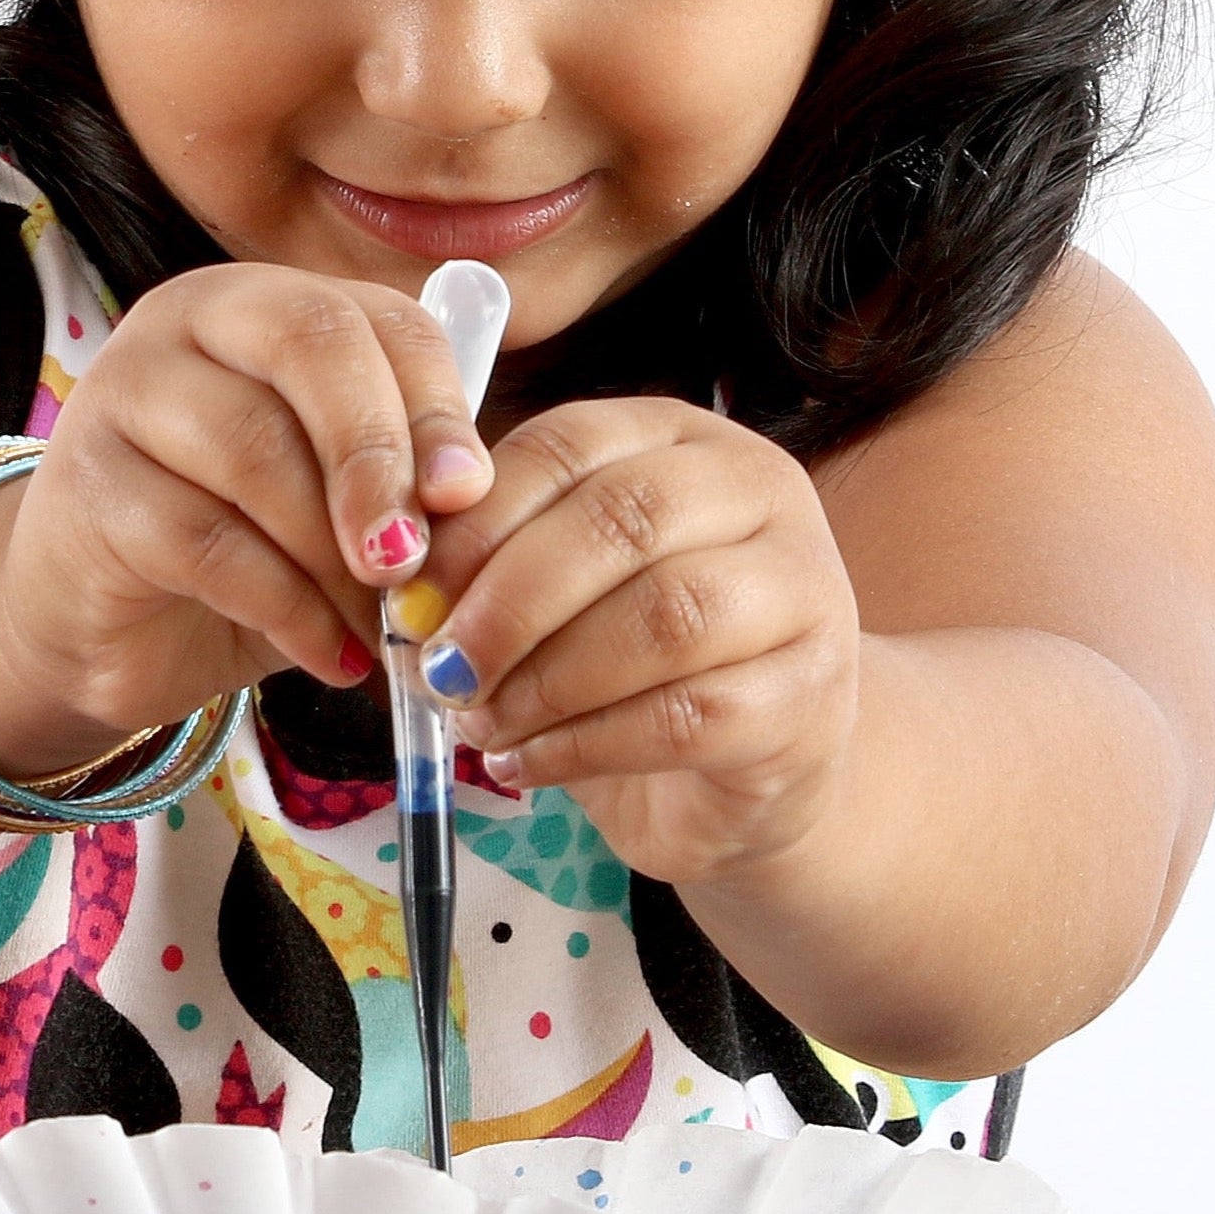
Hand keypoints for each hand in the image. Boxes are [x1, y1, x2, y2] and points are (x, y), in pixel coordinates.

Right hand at [0, 266, 498, 771]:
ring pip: (256, 449)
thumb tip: (470, 496)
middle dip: (379, 458)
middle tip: (412, 561)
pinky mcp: (89, 485)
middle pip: (310, 345)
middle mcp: (188, 320)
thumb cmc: (242, 545)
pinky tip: (331, 656)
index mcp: (266, 302)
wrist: (101, 623)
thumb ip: (399, 481)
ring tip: (376, 626)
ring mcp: (124, 392)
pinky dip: (288, 610)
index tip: (470, 497)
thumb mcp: (334, 503)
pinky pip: (207, 544)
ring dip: (334, 555)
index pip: (375, 318)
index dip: (435, 406)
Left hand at [419, 399, 865, 882]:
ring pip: (664, 618)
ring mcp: (804, 591)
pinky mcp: (808, 698)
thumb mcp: (564, 590)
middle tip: (439, 667)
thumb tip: (406, 589)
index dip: (476, 520)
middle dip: (509, 600)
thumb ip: (497, 565)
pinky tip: (524, 765)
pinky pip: (684, 716)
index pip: (570, 443)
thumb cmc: (633, 665)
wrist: (746, 775)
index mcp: (685, 439)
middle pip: (623, 520)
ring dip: (546, 680)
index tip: (409, 594)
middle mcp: (761, 492)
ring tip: (479, 722)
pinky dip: (581, 746)